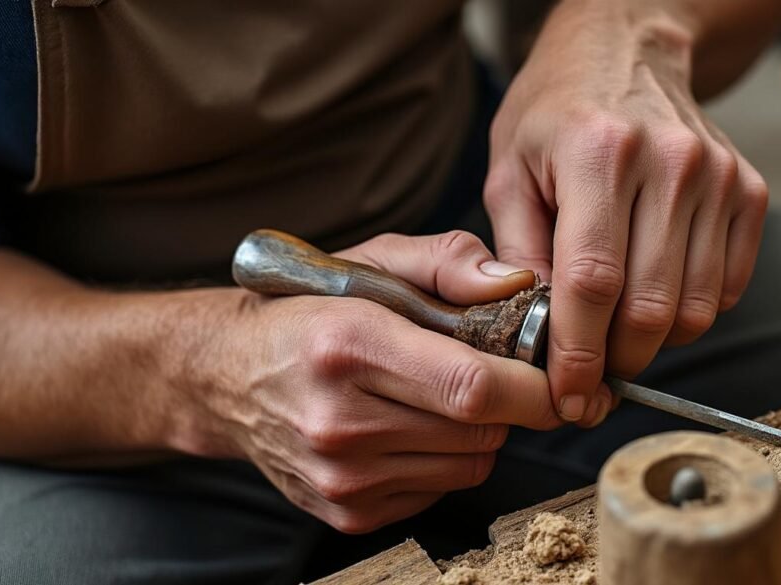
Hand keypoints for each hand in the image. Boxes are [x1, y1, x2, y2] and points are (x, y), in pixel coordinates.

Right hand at [176, 231, 559, 533]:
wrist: (227, 376)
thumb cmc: (310, 310)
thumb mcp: (373, 260)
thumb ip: (450, 261)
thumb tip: (520, 284)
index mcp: (347, 346)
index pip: (471, 386)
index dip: (532, 386)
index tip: (554, 375)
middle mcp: (339, 422)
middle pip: (480, 430)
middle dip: (508, 402)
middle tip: (487, 369)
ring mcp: (341, 477)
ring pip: (470, 464)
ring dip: (478, 430)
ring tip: (439, 394)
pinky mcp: (348, 512)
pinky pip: (441, 489)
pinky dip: (446, 458)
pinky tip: (411, 425)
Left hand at [485, 0, 768, 425]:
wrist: (625, 51)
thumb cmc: (556, 112)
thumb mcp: (509, 169)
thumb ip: (517, 252)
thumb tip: (534, 331)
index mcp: (596, 153)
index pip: (592, 282)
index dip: (578, 354)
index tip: (568, 397)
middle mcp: (669, 163)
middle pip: (651, 307)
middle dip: (617, 360)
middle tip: (589, 374)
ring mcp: (718, 176)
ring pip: (695, 308)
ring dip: (653, 342)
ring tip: (616, 330)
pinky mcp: (748, 190)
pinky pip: (729, 287)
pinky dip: (691, 311)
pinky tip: (655, 293)